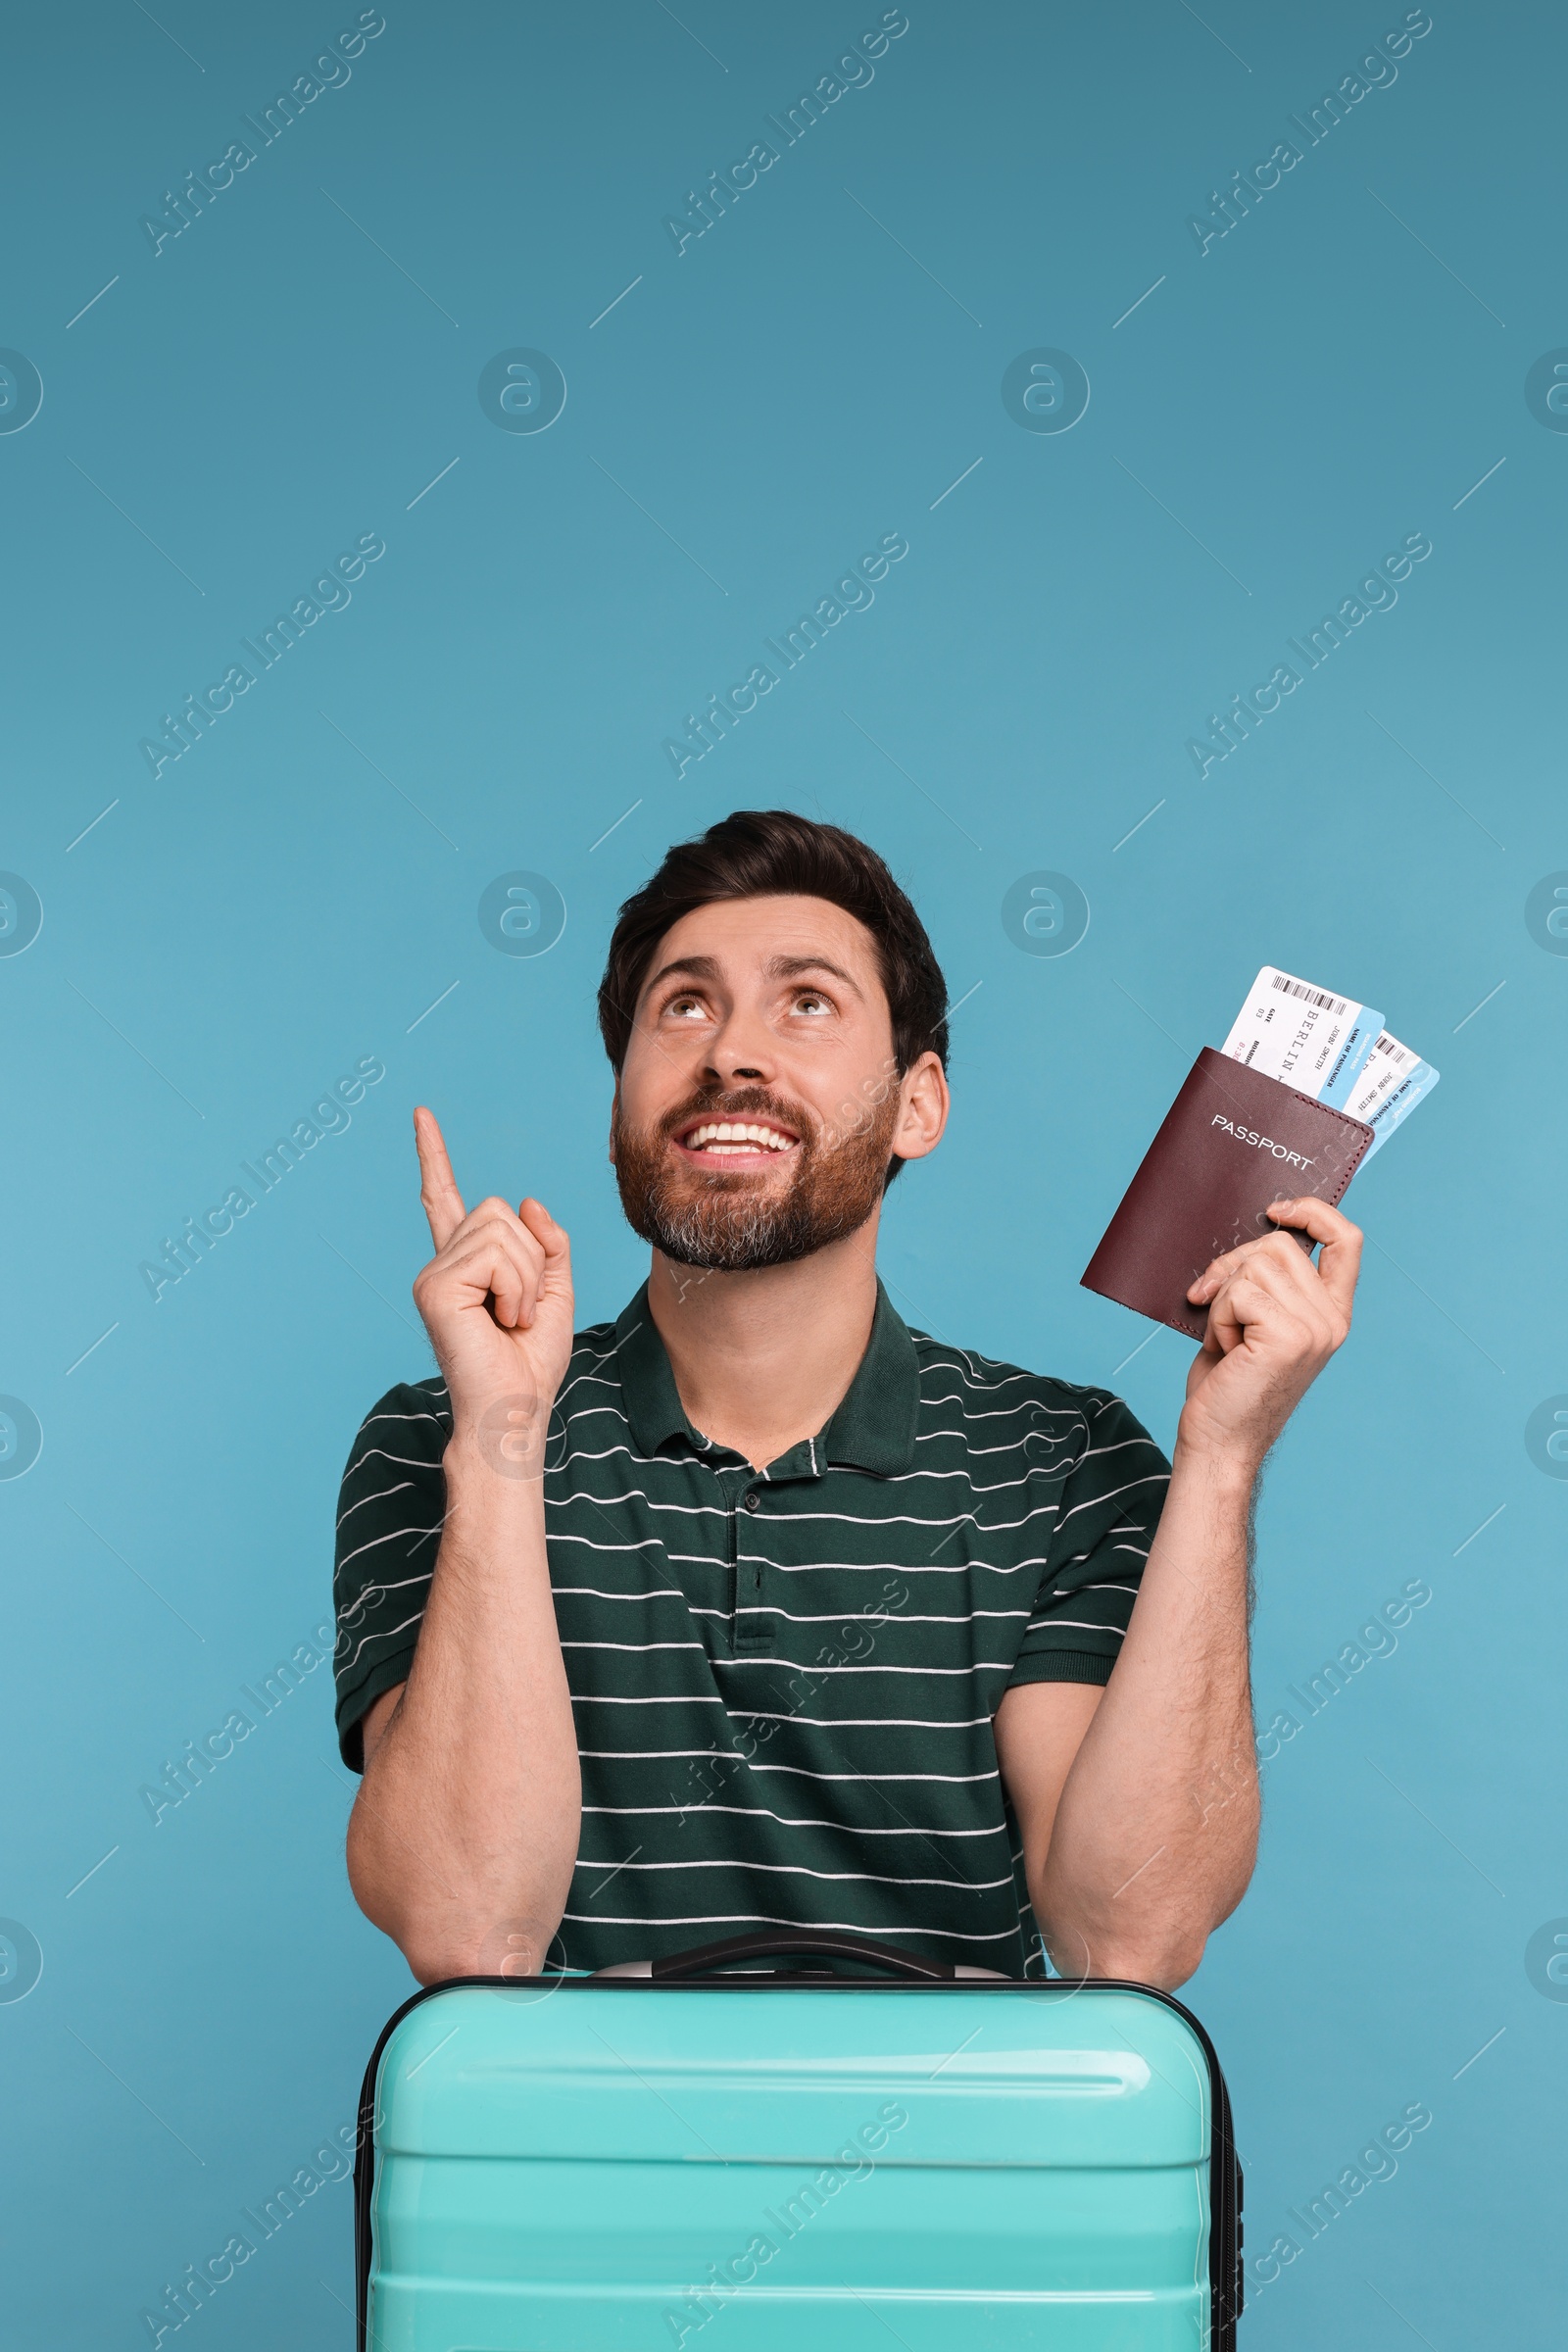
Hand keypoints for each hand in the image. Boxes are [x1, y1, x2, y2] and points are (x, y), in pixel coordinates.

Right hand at [410, 1107, 574, 1440]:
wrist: (517, 1407)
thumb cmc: (531, 1360)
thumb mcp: (556, 1290)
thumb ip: (548, 1241)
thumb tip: (527, 1201)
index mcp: (466, 1261)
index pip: (445, 1198)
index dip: (433, 1155)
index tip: (421, 1114)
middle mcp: (443, 1261)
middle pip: (501, 1210)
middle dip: (532, 1259)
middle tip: (519, 1311)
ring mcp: (434, 1272)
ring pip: (503, 1230)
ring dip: (527, 1279)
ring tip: (510, 1319)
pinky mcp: (434, 1287)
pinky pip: (497, 1256)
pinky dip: (516, 1289)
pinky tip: (500, 1321)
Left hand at [1178, 1198, 1360, 1467]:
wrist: (1219, 1441)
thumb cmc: (1228, 1383)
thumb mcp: (1254, 1321)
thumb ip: (1267, 1281)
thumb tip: (1252, 1231)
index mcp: (1332, 1313)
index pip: (1347, 1240)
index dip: (1314, 1212)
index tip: (1276, 1211)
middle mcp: (1331, 1320)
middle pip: (1279, 1245)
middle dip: (1233, 1266)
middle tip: (1216, 1307)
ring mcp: (1315, 1328)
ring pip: (1255, 1265)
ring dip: (1224, 1298)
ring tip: (1228, 1339)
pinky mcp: (1288, 1337)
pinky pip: (1239, 1292)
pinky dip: (1218, 1316)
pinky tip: (1224, 1350)